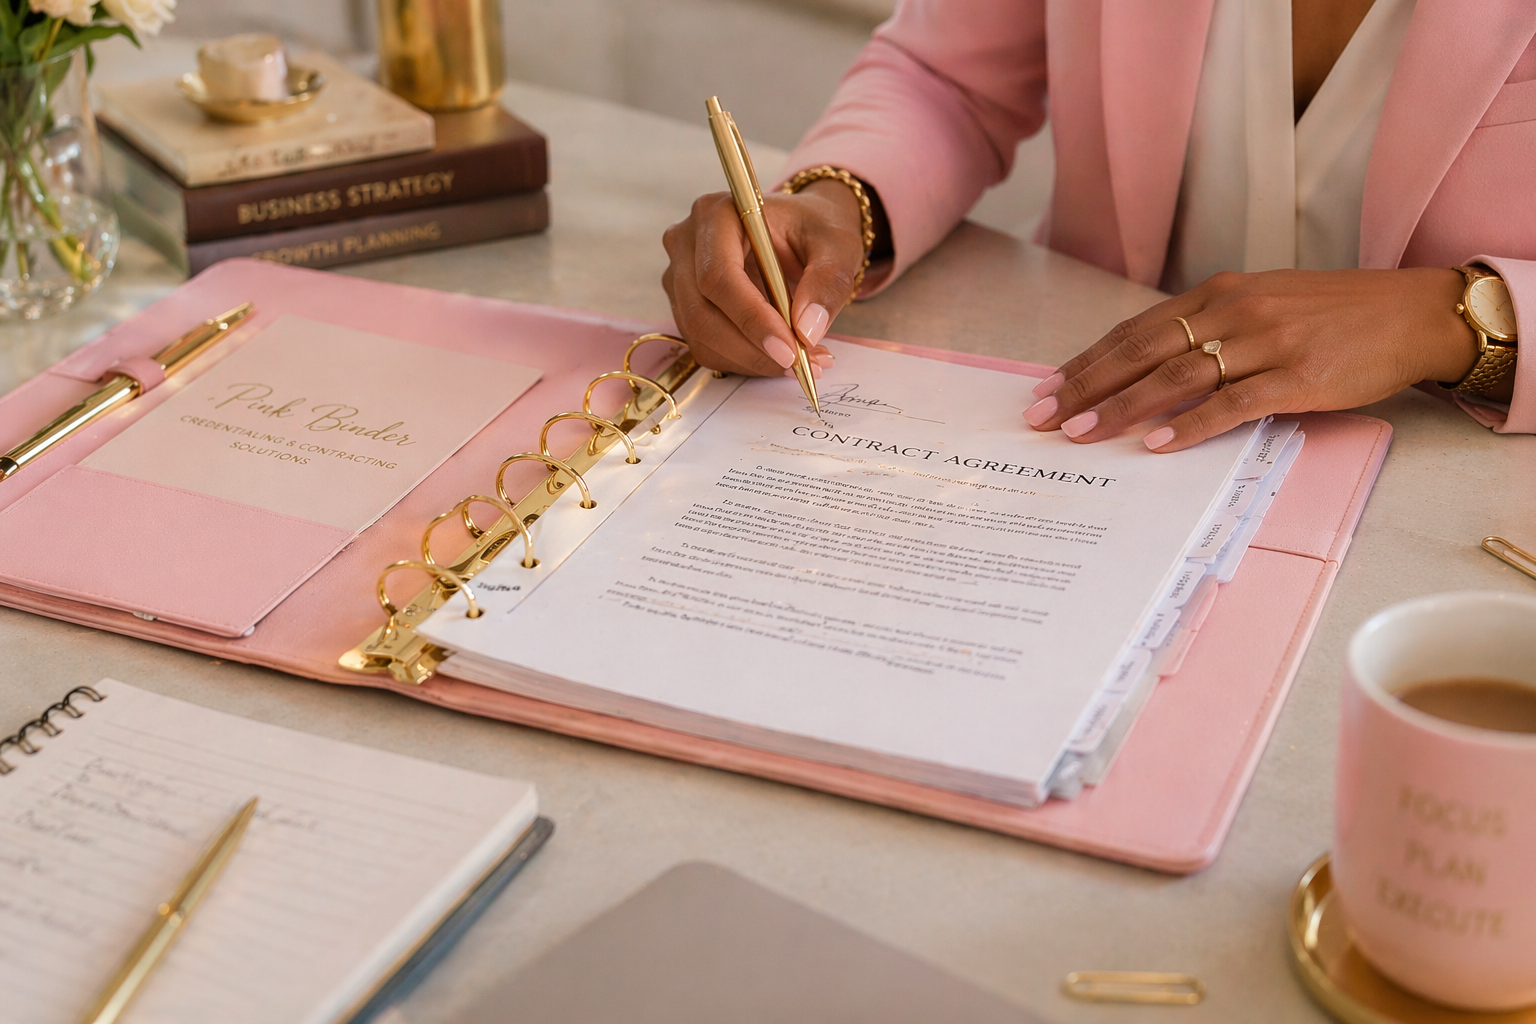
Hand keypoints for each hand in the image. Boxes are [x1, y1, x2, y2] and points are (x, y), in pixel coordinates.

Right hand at [661, 179, 864, 376]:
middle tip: (800, 365)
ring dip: (752, 360)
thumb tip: (806, 331)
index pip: (718, 275)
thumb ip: (827, 283)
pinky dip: (746, 362)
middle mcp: (686, 243)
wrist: (803, 232)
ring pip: (702, 337)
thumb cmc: (816, 229)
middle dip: (752, 348)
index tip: (790, 349)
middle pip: (701, 312)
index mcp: (717, 214)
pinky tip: (781, 357)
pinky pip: (707, 348)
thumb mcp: (837, 246)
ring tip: (803, 361)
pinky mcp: (686, 307)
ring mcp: (679, 277)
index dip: (751, 318)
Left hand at [1022, 268, 1481, 450]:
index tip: (1047, 388)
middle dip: (1087, 387)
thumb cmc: (1333, 316)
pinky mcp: (1298, 375)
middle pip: (1143, 352)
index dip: (1088, 361)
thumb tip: (1148, 373)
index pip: (1136, 331)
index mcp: (1220, 293)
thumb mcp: (1263, 308)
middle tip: (1043, 418)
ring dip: (1124, 407)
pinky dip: (1192, 424)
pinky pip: (1234, 402)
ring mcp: (1266, 342)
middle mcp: (1235, 311)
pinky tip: (1157, 444)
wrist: (1412, 312)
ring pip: (1178, 376)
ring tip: (1083, 434)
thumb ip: (1208, 333)